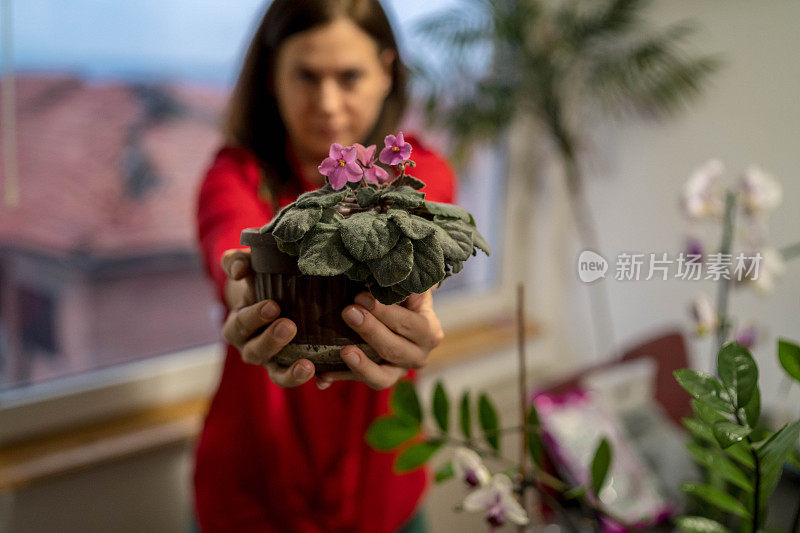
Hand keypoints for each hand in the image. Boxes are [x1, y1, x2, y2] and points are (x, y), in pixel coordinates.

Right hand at [219, 249, 314, 386]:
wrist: (274, 293)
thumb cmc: (259, 277)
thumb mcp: (246, 266)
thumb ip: (237, 262)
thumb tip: (240, 271)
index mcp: (237, 326)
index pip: (241, 324)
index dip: (254, 317)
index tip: (273, 305)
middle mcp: (251, 347)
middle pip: (256, 351)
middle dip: (271, 340)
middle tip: (289, 326)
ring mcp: (272, 361)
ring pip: (276, 374)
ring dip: (290, 372)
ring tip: (307, 366)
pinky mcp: (292, 368)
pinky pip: (298, 379)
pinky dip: (311, 380)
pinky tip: (324, 379)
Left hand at [315, 289, 444, 390]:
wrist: (403, 318)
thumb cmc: (404, 297)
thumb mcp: (410, 287)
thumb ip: (402, 283)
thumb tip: (380, 273)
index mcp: (429, 332)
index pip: (409, 324)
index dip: (386, 312)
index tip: (361, 297)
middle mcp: (418, 356)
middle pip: (395, 350)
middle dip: (370, 330)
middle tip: (348, 312)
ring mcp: (398, 371)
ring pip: (382, 377)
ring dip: (362, 365)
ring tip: (344, 351)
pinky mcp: (378, 379)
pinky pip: (358, 381)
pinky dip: (340, 378)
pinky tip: (322, 376)